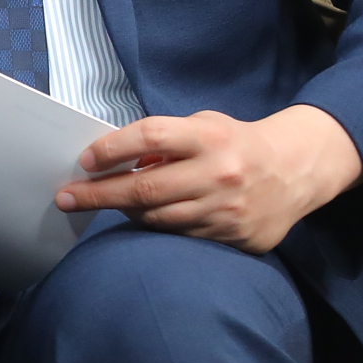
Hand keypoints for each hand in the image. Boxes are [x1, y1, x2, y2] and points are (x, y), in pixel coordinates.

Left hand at [59, 103, 362, 252]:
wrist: (296, 171)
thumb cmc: (236, 142)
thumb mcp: (204, 125)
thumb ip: (165, 140)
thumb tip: (115, 160)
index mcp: (210, 137)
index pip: (148, 138)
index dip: (111, 150)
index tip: (85, 160)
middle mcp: (219, 174)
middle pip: (145, 188)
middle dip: (98, 195)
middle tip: (66, 197)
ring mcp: (227, 209)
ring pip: (158, 219)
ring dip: (125, 213)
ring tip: (105, 205)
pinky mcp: (235, 236)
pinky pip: (181, 237)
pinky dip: (157, 227)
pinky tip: (144, 219)